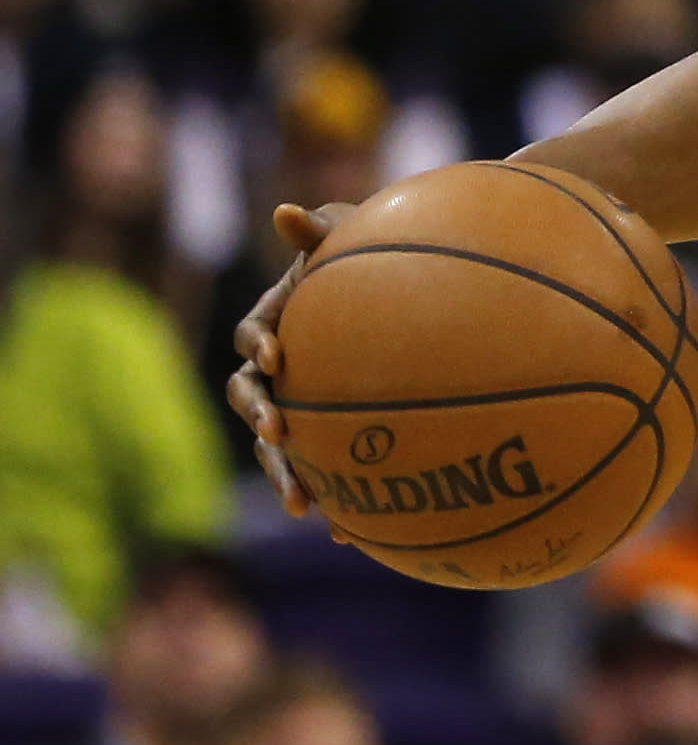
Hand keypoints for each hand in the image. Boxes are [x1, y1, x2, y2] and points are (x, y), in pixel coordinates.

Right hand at [226, 203, 354, 524]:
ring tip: (305, 507)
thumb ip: (318, 230)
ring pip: (276, 446)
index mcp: (276, 321)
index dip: (259, 346)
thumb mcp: (347, 235)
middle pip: (251, 400)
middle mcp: (276, 368)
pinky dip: (335, 499)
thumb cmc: (367, 251)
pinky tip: (354, 534)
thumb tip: (284, 211)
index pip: (251, 336)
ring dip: (285, 476)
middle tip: (280, 435)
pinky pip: (323, 469)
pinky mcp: (327, 434)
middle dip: (262, 422)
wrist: (399, 281)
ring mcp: (298, 402)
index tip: (277, 359)